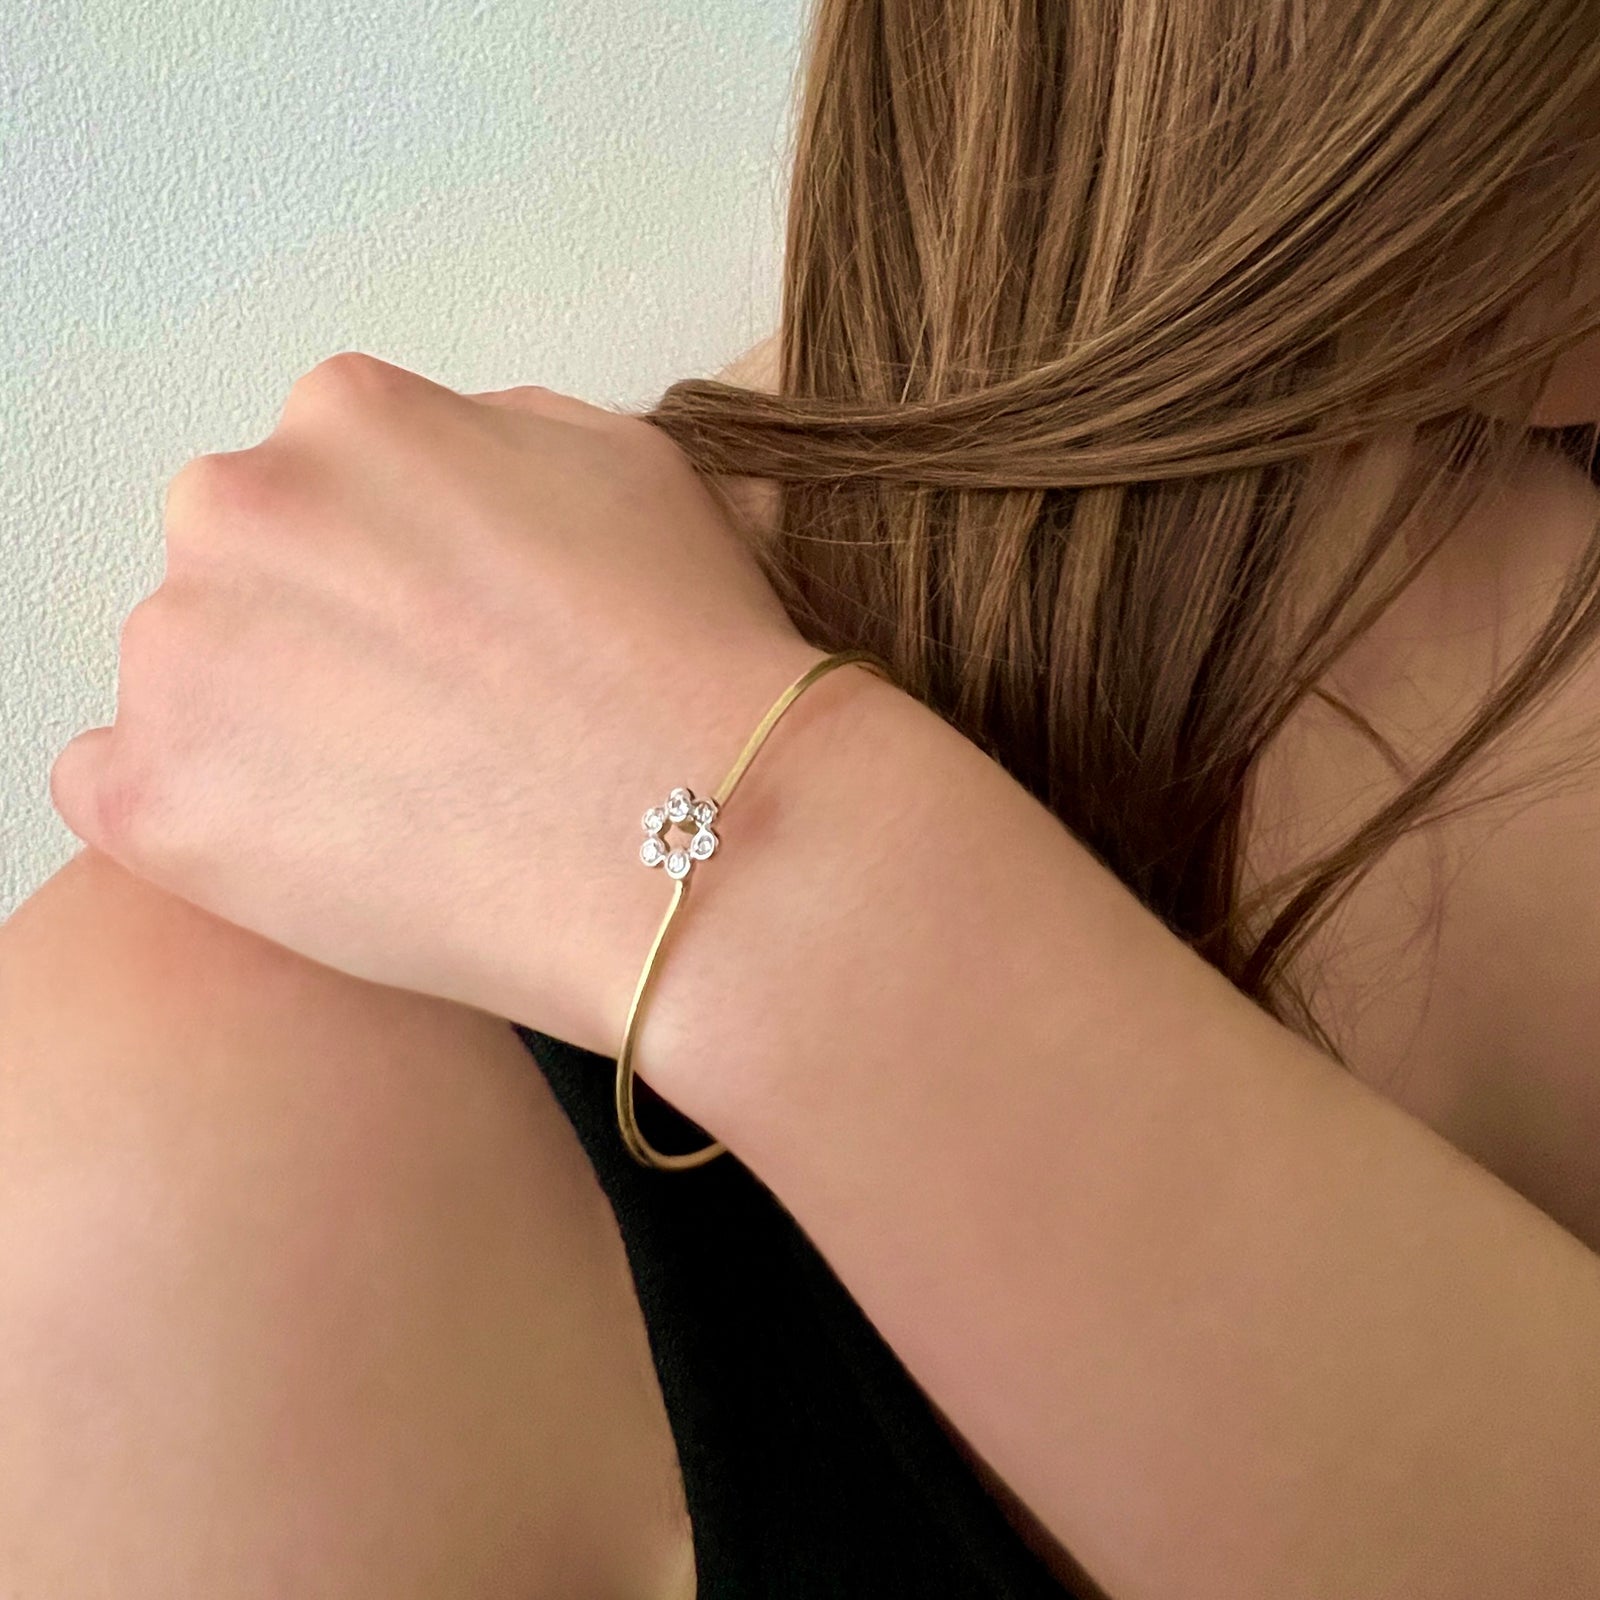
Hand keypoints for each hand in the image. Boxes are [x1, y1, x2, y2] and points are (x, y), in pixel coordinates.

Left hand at [49, 352, 824, 1051]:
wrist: (700, 837)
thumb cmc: (687, 658)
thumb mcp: (632, 468)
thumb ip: (501, 436)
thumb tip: (449, 468)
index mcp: (350, 415)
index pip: (329, 482)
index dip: (399, 572)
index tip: (455, 642)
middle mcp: (236, 502)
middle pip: (244, 565)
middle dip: (318, 630)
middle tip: (427, 723)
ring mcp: (176, 648)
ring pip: (187, 671)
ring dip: (262, 720)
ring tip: (391, 800)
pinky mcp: (149, 792)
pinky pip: (119, 779)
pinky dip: (194, 808)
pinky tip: (305, 840)